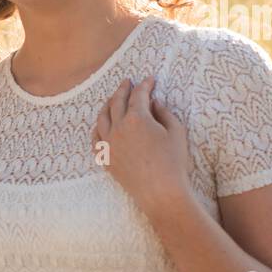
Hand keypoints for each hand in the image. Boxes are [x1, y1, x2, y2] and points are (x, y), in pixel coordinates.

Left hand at [91, 77, 191, 217]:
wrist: (160, 192)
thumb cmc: (173, 162)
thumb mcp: (176, 132)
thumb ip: (164, 113)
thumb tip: (153, 103)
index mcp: (136, 119)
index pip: (138, 96)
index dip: (145, 85)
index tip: (150, 80)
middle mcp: (118, 129)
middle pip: (116, 102)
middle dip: (122, 90)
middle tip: (127, 82)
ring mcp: (108, 144)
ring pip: (101, 119)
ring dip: (107, 105)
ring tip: (112, 100)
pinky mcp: (105, 158)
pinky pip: (95, 139)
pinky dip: (97, 128)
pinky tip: (101, 126)